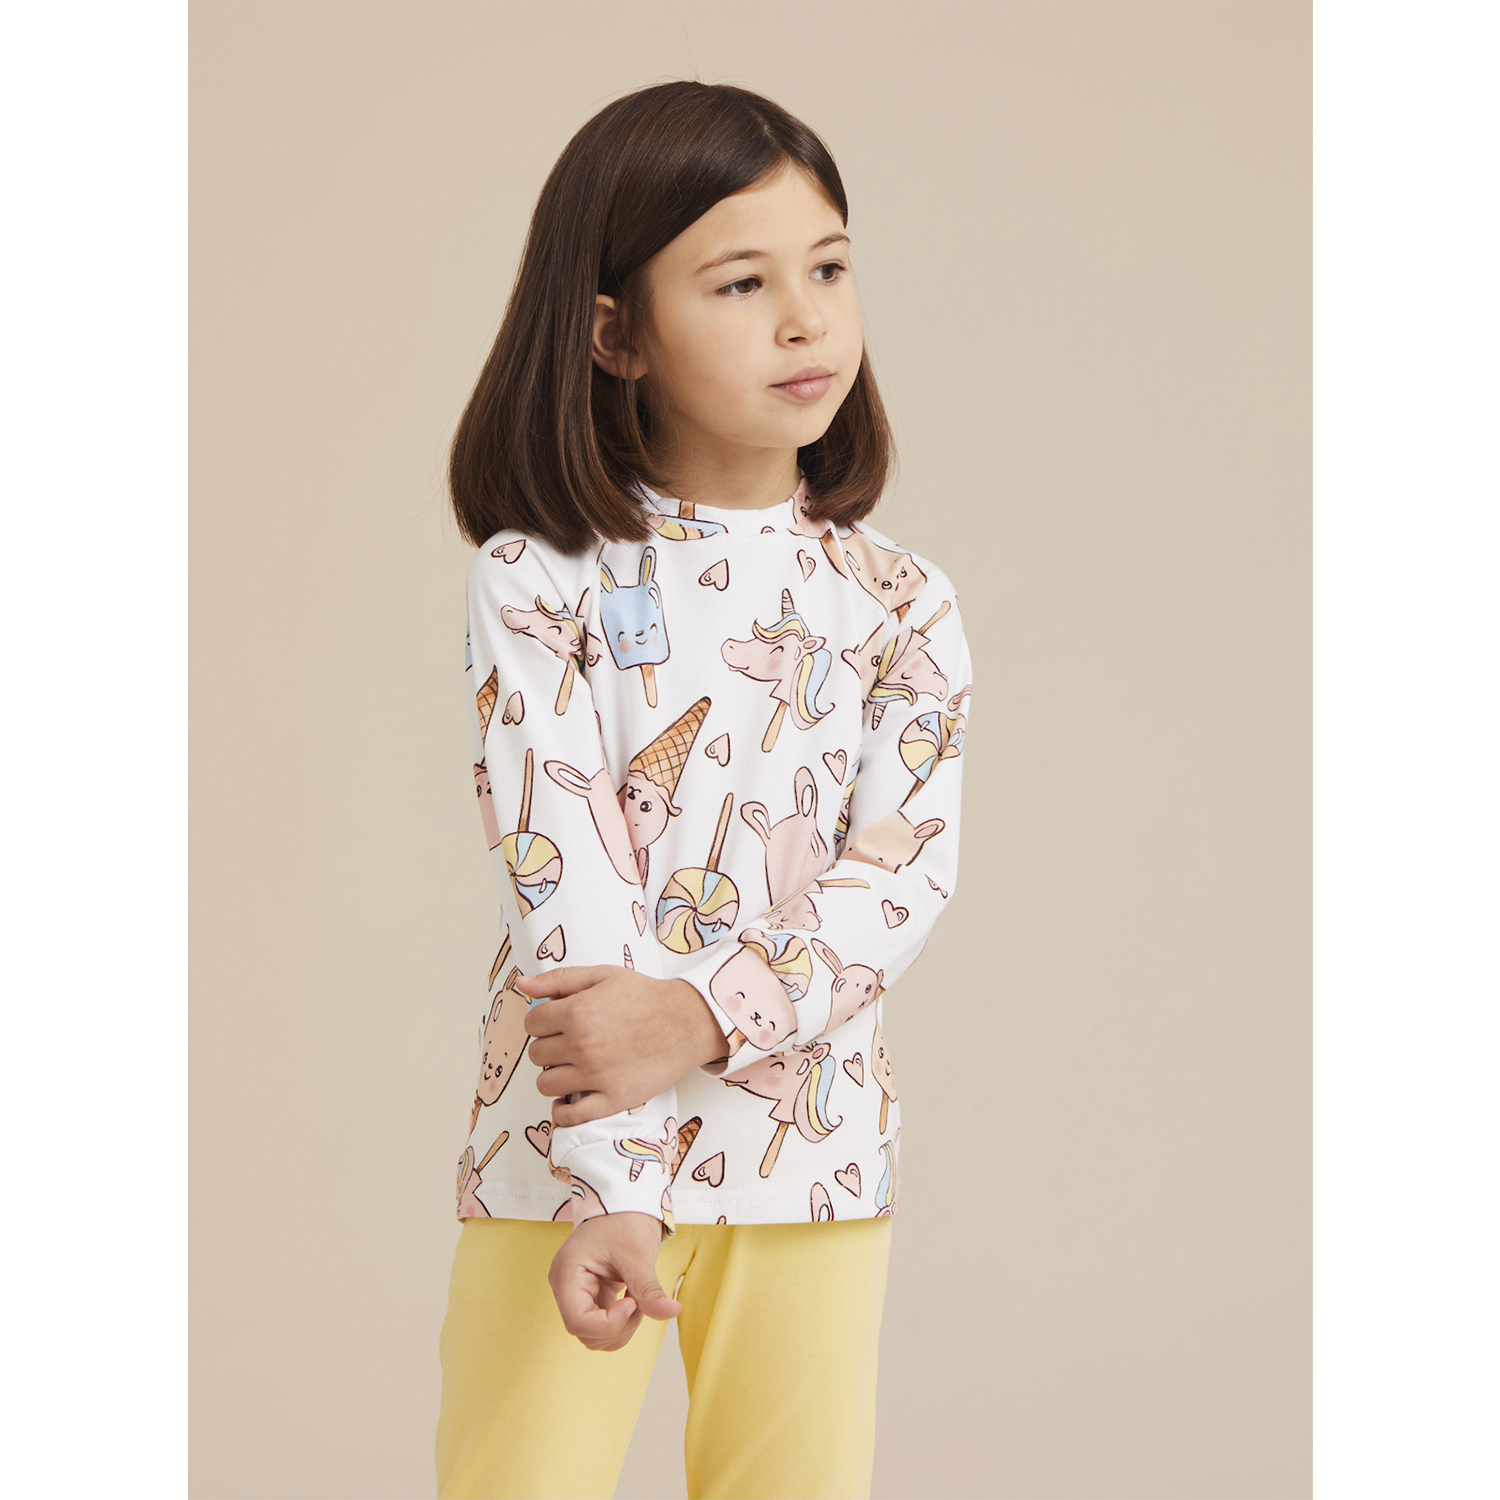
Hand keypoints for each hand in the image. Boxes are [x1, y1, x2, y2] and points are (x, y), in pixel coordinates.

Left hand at [518, 965, 728, 1127]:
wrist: (686, 1021)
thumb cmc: (644, 996)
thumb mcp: (602, 975)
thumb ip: (559, 980)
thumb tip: (522, 984)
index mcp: (577, 1012)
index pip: (532, 1024)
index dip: (541, 1022)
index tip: (555, 1022)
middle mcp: (582, 1045)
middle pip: (537, 1055)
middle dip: (548, 1047)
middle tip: (568, 1043)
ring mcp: (596, 1075)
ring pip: (546, 1084)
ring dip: (554, 1076)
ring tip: (572, 1067)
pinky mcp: (612, 1099)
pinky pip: (570, 1116)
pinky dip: (562, 1111)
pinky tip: (568, 1100)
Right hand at [548, 1211, 680, 1350]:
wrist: (626, 1202)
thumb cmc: (625, 1219)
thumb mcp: (637, 1254)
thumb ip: (649, 1289)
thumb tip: (672, 1313)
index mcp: (567, 1273)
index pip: (578, 1321)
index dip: (609, 1323)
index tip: (632, 1303)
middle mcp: (566, 1287)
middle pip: (586, 1333)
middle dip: (618, 1326)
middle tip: (639, 1299)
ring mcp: (577, 1293)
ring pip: (595, 1336)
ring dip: (622, 1327)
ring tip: (638, 1297)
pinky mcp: (590, 1296)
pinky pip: (603, 1325)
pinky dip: (623, 1322)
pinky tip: (633, 1298)